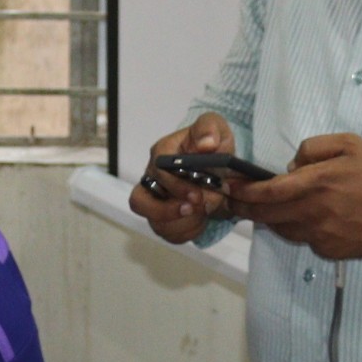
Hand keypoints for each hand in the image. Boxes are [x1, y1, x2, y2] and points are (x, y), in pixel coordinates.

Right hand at [129, 113, 240, 242]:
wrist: (221, 167)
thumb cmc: (213, 145)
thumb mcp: (216, 128)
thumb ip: (210, 130)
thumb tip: (206, 144)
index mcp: (162, 154)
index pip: (157, 172)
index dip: (176, 186)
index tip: (197, 195)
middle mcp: (152, 178)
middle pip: (141, 202)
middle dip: (171, 210)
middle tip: (199, 207)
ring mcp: (155, 200)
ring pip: (155, 222)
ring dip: (183, 223)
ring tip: (204, 214)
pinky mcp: (164, 218)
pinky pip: (169, 233)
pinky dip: (188, 231)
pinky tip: (202, 220)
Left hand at [228, 133, 361, 260]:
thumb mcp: (349, 144)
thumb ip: (313, 147)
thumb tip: (290, 165)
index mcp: (319, 183)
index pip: (270, 191)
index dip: (245, 191)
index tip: (230, 187)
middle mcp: (315, 212)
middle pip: (267, 214)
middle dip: (245, 206)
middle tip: (232, 200)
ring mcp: (320, 234)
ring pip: (281, 228)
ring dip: (268, 217)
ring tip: (261, 207)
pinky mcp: (327, 250)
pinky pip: (301, 238)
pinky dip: (294, 227)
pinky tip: (299, 217)